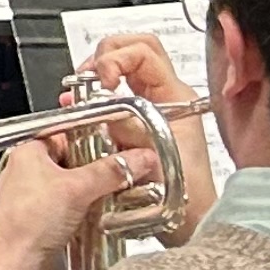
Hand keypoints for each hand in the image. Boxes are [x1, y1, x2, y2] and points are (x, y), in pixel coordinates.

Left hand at [0, 123, 163, 269]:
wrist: (13, 266)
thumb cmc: (25, 225)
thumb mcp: (76, 189)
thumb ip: (111, 171)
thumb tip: (137, 158)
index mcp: (28, 151)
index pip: (69, 131)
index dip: (97, 135)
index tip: (124, 141)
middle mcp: (29, 170)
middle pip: (76, 158)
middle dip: (103, 166)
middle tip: (129, 169)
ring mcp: (36, 195)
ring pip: (77, 183)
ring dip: (99, 189)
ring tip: (122, 191)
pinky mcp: (45, 217)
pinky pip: (74, 204)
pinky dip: (91, 206)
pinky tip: (106, 212)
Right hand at [74, 28, 213, 239]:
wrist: (190, 220)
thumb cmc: (184, 193)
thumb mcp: (151, 153)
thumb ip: (125, 125)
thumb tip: (97, 104)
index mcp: (176, 97)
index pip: (143, 51)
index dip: (114, 58)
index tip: (99, 80)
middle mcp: (166, 97)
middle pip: (133, 48)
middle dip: (102, 56)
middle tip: (84, 78)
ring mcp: (153, 109)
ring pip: (121, 69)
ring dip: (95, 75)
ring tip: (78, 93)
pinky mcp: (138, 123)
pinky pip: (113, 96)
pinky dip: (92, 96)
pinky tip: (79, 110)